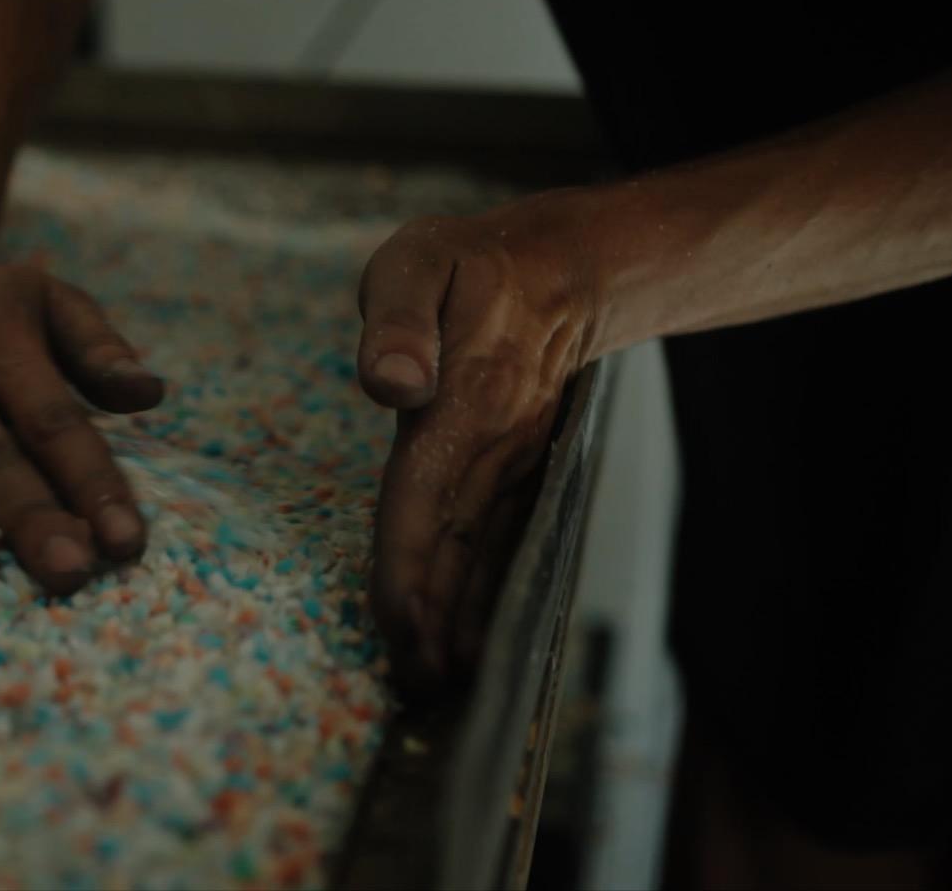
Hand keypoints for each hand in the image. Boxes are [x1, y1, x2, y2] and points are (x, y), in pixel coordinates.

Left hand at [355, 197, 597, 681]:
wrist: (561, 265)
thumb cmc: (467, 262)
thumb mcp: (419, 262)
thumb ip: (398, 319)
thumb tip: (390, 384)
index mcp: (461, 402)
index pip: (422, 498)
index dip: (408, 565)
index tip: (398, 625)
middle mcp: (493, 445)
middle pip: (454, 545)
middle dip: (434, 619)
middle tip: (413, 689)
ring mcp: (514, 462)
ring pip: (482, 550)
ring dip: (462, 617)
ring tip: (438, 682)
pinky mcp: (521, 469)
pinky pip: (503, 538)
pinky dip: (488, 590)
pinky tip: (475, 636)